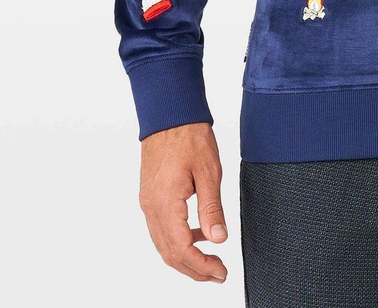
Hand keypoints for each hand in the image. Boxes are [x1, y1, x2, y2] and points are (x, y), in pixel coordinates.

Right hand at [138, 122, 228, 282]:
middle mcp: (151, 207)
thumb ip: (212, 209)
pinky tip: (199, 233)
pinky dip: (178, 239)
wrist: (169, 112)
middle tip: (218, 274)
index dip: (201, 267)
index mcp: (165, 203)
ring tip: (211, 259)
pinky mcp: (150, 196)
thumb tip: (218, 240)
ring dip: (185, 256)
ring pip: (163, 244)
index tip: (221, 272)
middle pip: (169, 254)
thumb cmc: (189, 135)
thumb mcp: (209, 172)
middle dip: (194, 269)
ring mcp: (147, 202)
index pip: (181, 250)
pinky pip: (161, 228)